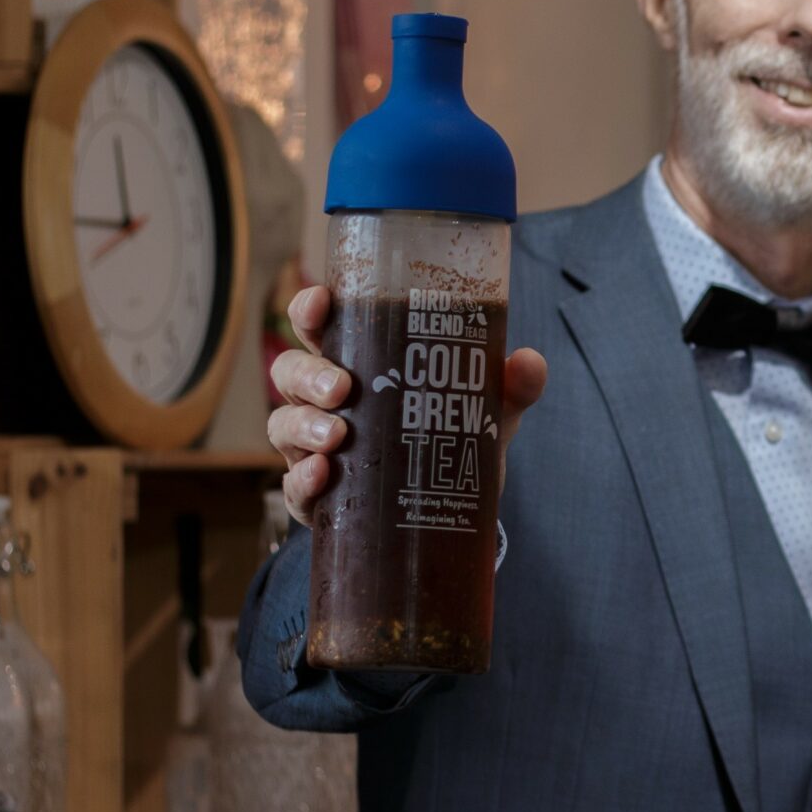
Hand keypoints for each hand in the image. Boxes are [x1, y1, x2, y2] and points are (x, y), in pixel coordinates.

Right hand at [267, 285, 549, 522]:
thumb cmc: (453, 437)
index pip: (320, 327)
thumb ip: (512, 386)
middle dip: (309, 375)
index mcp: (357, 365)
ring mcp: (314, 449)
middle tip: (342, 387)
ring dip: (305, 426)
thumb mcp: (486, 410)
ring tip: (338, 436)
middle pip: (290, 373)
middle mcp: (324, 402)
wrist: (451, 509)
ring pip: (283, 426)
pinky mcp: (316, 497)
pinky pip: (294, 488)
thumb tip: (528, 361)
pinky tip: (323, 474)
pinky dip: (302, 481)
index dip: (311, 310)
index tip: (322, 302)